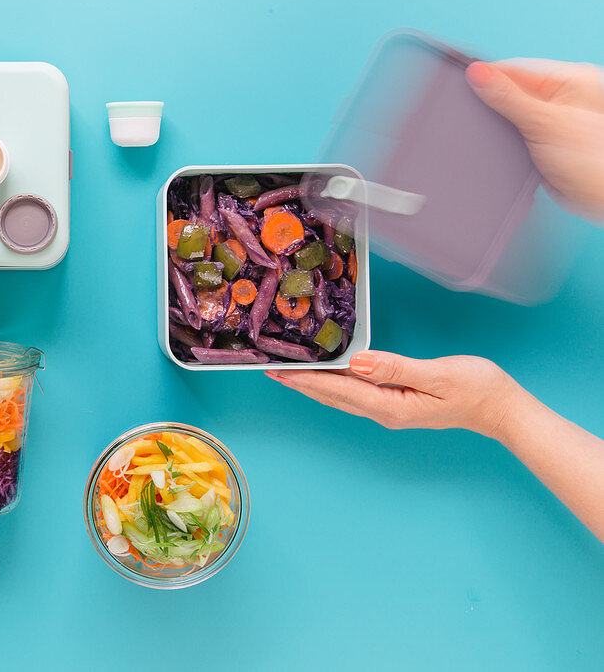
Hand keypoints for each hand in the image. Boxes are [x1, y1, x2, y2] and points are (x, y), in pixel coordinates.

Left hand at [266, 351, 523, 439]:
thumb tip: (358, 363)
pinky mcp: (397, 402)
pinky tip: (327, 376)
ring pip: (342, 396)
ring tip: (288, 373)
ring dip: (314, 385)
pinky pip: (357, 393)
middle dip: (301, 383)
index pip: (339, 390)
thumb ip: (396, 368)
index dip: (308, 380)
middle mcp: (385, 411)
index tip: (281, 371)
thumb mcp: (438, 374)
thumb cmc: (477, 389)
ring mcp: (390, 409)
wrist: (503, 409)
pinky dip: (335, 383)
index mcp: (391, 406)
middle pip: (333, 396)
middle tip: (270, 370)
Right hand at [466, 59, 603, 222]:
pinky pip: (513, 134)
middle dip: (489, 103)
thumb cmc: (593, 161)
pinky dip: (502, 140)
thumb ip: (508, 97)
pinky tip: (495, 146)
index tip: (460, 84)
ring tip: (487, 134)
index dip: (486, 76)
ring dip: (496, 124)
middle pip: (510, 90)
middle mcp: (561, 97)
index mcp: (570, 79)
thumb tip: (477, 73)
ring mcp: (551, 120)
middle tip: (470, 114)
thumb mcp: (544, 123)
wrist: (600, 201)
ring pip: (509, 113)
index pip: (515, 68)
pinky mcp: (543, 142)